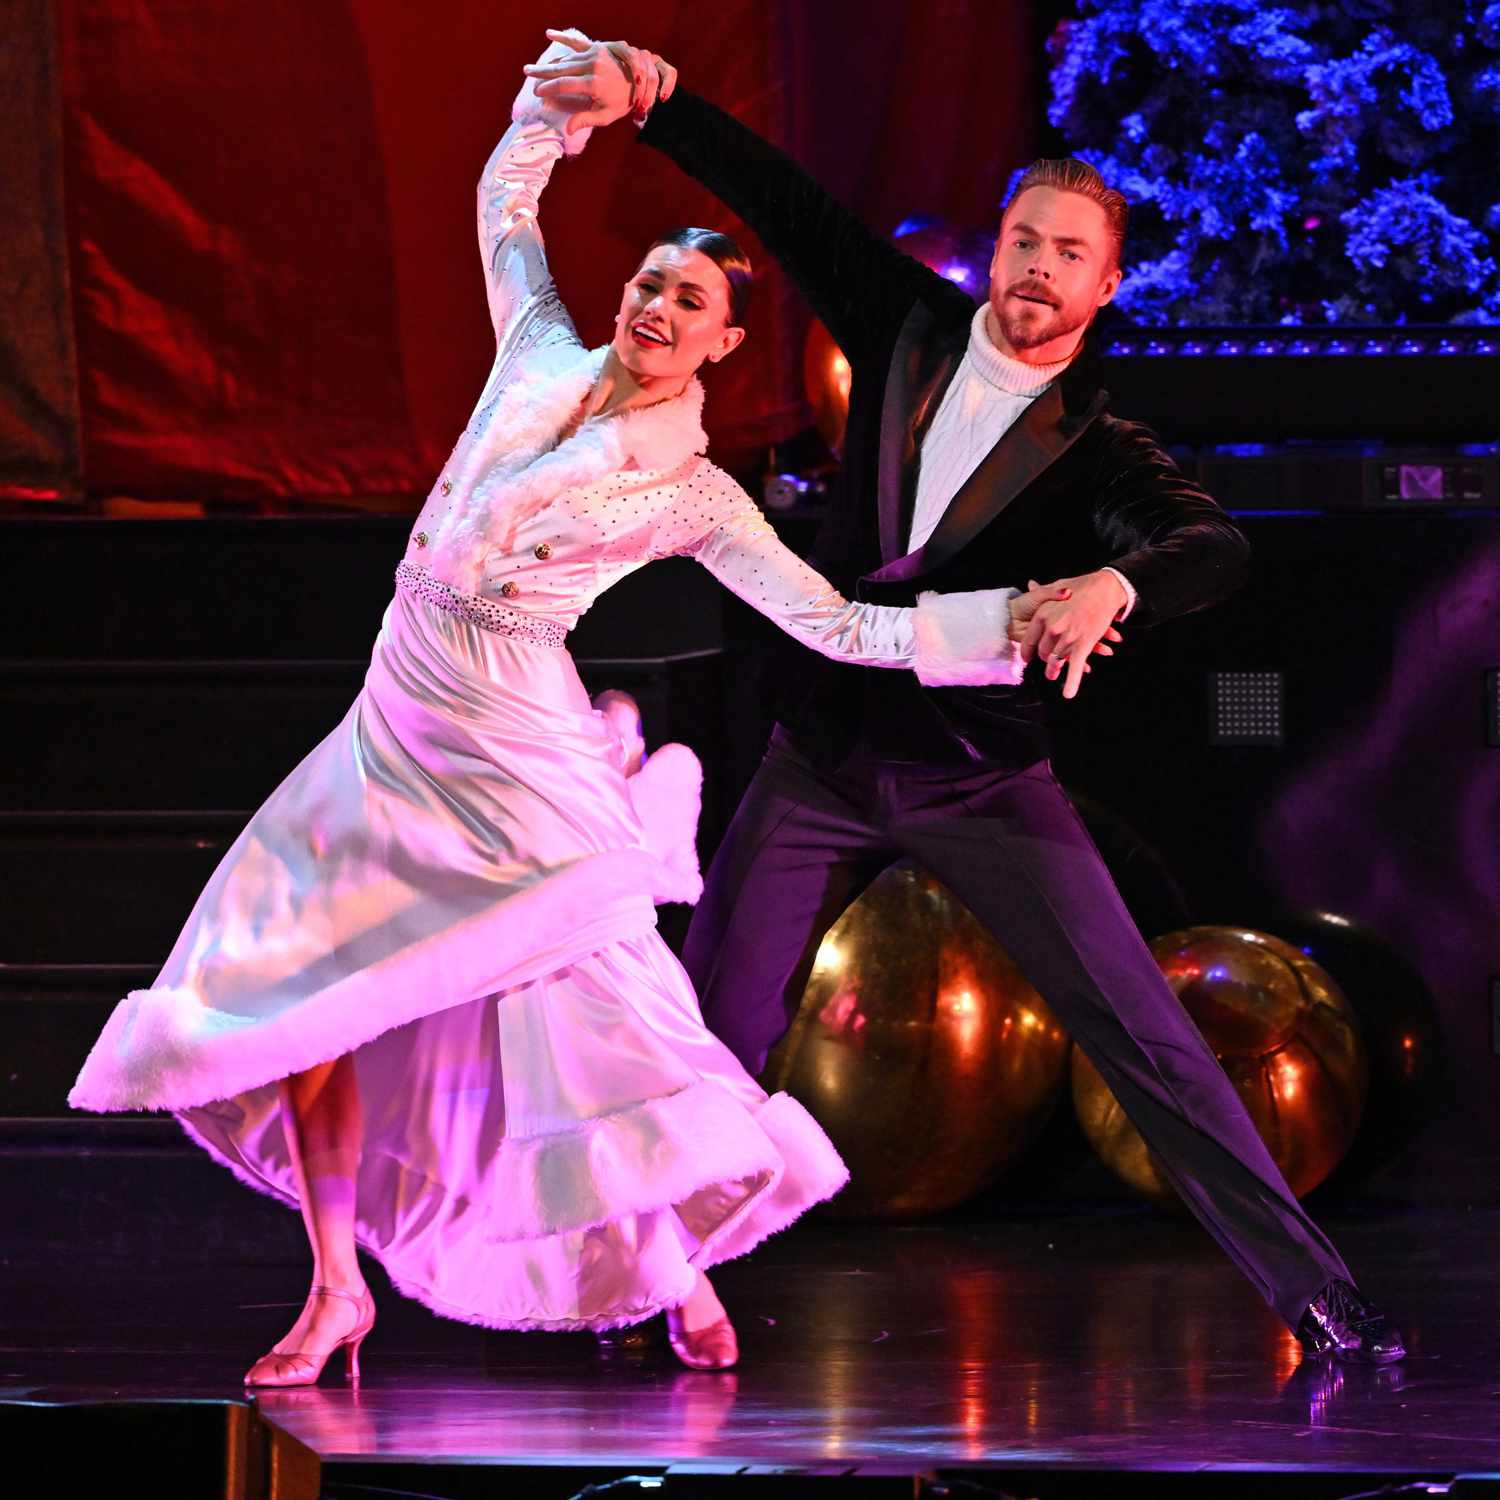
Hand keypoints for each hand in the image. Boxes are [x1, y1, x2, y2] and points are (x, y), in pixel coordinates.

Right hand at [523, 29, 674, 133]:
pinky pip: (577, 42)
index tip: (536, 92)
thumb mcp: (606, 115)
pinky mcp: (597, 47)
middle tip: (527, 75)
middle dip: (542, 73)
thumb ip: (586, 119)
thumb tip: (567, 129)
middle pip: (560, 70)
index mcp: (593, 84)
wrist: (643, 81)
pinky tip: (549, 33)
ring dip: (548, 63)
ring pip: (565, 59)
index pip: (563, 85)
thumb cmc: (624, 102)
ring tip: (532, 67)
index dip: (548, 87)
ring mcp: (595, 54)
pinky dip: (563, 37)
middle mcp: (592, 66)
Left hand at [1016, 573, 1126, 699]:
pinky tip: (1068, 694)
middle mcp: (1052, 628)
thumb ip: (1041, 590)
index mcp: (1042, 616)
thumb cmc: (1080, 585)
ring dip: (1055, 670)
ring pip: (1057, 661)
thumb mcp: (1056, 586)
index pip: (1030, 641)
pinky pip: (1075, 667)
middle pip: (1043, 653)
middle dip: (1044, 660)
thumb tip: (1030, 584)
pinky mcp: (1083, 645)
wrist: (1104, 587)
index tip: (1027, 658)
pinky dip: (1072, 682)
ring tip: (1053, 676)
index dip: (1028, 652)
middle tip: (1047, 663)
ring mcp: (1067, 638)